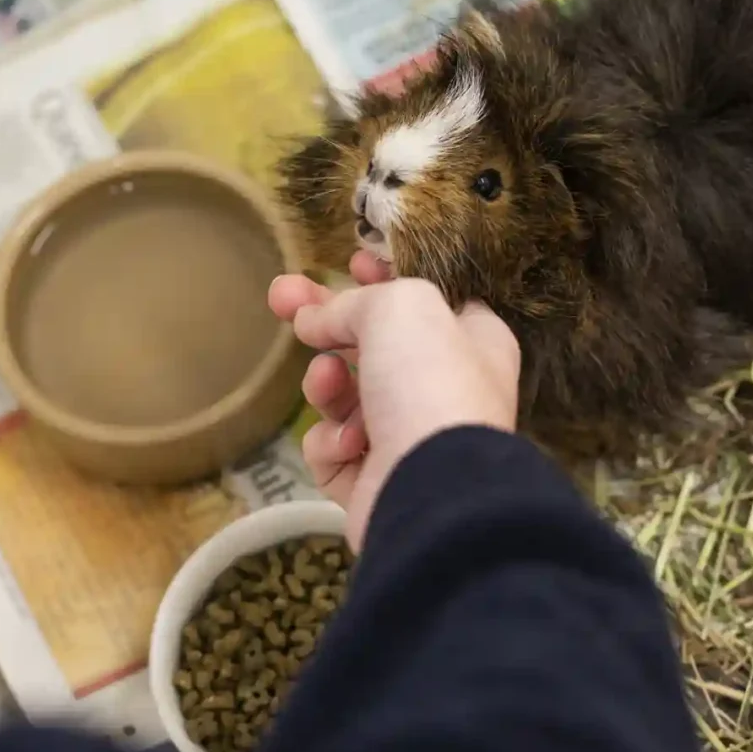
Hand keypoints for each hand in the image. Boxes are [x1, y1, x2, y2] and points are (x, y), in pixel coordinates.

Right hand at [268, 259, 520, 550]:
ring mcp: (406, 441)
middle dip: (325, 322)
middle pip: (371, 345)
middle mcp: (443, 391)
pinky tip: (349, 444)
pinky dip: (332, 443)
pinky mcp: (371, 484)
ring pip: (344, 398)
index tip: (347, 261)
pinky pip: (332, 450)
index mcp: (472, 342)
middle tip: (280, 297)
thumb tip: (312, 320)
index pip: (423, 300)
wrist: (431, 490)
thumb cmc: (430, 383)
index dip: (383, 278)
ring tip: (329, 383)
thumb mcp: (399, 307)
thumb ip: (354, 301)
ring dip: (327, 385)